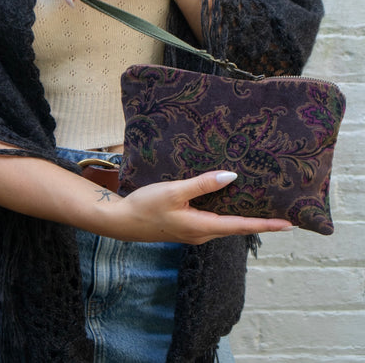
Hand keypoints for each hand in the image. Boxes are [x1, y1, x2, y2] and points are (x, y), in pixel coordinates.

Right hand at [100, 171, 293, 243]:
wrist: (122, 221)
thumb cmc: (146, 206)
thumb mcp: (175, 191)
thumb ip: (203, 184)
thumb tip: (232, 177)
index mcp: (203, 227)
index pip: (241, 225)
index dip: (266, 224)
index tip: (288, 224)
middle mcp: (202, 233)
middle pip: (237, 226)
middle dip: (260, 220)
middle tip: (281, 212)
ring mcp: (194, 231)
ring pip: (225, 223)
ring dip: (244, 216)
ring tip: (261, 205)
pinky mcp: (187, 226)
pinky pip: (214, 220)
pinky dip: (227, 212)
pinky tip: (228, 200)